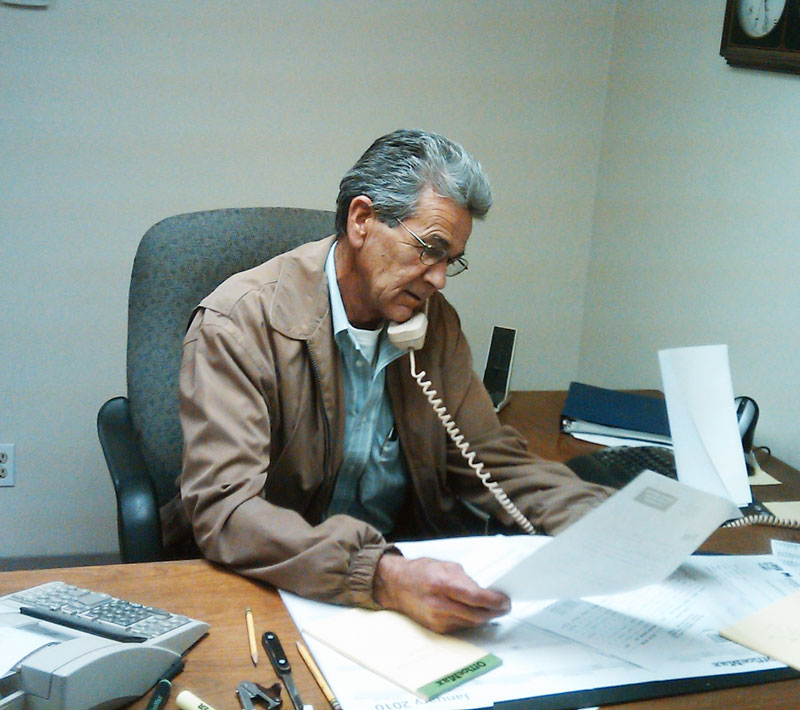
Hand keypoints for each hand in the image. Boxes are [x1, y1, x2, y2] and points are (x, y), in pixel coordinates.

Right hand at [373, 553, 509, 633]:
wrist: (397, 585)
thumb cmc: (422, 571)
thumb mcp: (446, 566)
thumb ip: (466, 580)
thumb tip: (485, 591)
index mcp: (442, 584)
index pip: (475, 597)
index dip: (494, 601)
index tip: (505, 601)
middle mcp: (439, 605)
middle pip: (476, 615)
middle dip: (494, 612)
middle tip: (504, 607)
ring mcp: (437, 619)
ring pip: (471, 623)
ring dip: (485, 617)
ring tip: (493, 609)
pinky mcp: (436, 628)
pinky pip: (461, 626)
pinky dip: (471, 620)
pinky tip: (476, 613)